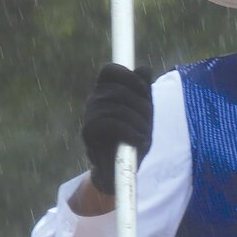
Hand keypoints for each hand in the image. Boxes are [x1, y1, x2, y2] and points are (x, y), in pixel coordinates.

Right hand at [80, 63, 153, 192]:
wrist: (119, 168)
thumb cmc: (133, 137)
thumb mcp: (144, 113)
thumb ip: (144, 91)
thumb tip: (144, 67)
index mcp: (106, 91)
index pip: (110, 70)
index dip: (128, 76)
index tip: (144, 91)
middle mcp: (94, 99)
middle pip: (119, 90)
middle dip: (141, 105)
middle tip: (149, 122)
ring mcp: (89, 115)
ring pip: (117, 108)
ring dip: (138, 122)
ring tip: (144, 135)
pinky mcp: (88, 132)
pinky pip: (111, 123)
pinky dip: (130, 132)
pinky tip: (138, 141)